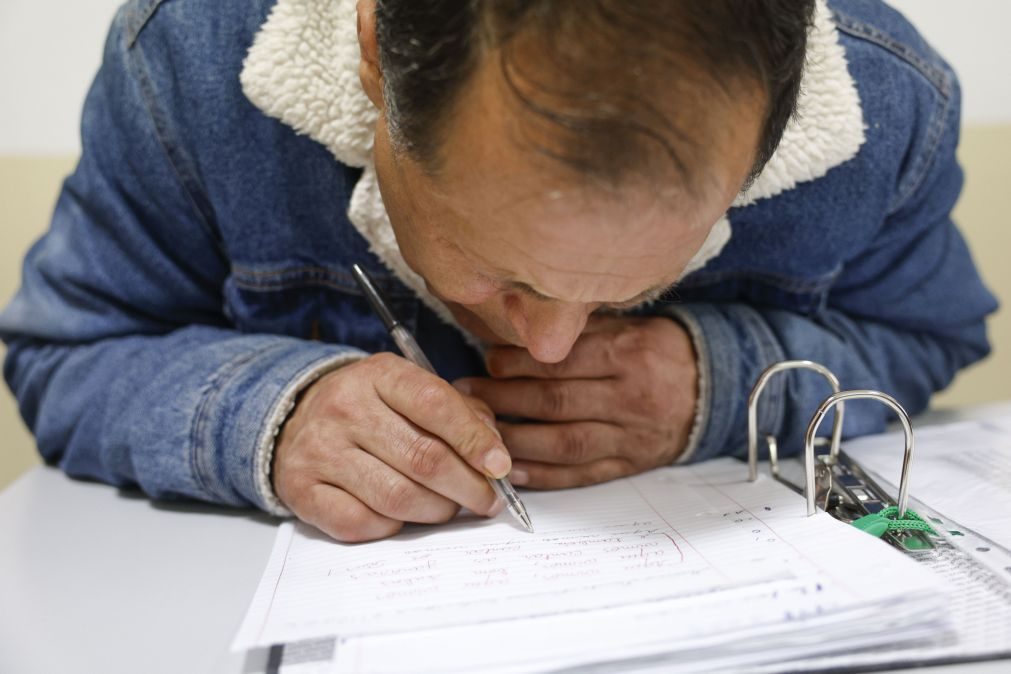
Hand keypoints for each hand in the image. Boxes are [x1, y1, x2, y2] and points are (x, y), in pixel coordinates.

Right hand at [272, 353, 508, 541]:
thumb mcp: (413, 391)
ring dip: (437, 511)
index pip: (436, 404)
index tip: (500, 467)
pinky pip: (361, 522)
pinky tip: (403, 516)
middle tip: (488, 500)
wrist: (298, 418)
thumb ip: (460, 414)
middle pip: (423, 458)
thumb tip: (494, 457)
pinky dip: (392, 527)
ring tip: (449, 507)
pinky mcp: (302, 489)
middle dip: (468, 487)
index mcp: (379, 374)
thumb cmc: (374, 408)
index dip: (475, 441)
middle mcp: (345, 407)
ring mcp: (320, 450)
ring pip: (397, 497)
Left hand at [455, 315, 696, 488]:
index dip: (518, 364)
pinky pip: (582, 474)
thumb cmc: (660, 352)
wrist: (713, 389)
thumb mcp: (629, 326)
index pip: (563, 362)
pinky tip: (512, 471)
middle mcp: (629, 397)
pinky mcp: (630, 463)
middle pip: (557, 402)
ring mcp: (630, 436)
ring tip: (479, 434)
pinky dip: (545, 476)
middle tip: (467, 396)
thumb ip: (582, 331)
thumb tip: (521, 332)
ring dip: (516, 440)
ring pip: (565, 443)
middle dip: (505, 399)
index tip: (485, 361)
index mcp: (628, 355)